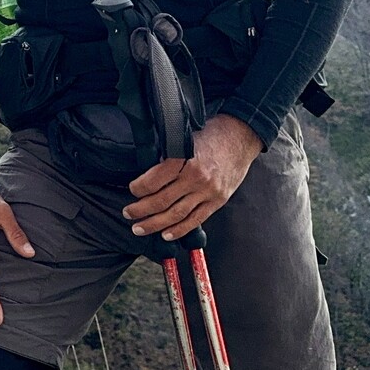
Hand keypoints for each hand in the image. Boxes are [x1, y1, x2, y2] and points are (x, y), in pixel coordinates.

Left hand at [123, 115, 261, 241]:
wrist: (240, 137)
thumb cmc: (210, 134)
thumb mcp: (185, 138)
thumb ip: (167, 156)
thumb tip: (146, 173)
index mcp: (184, 158)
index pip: (154, 180)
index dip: (138, 189)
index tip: (132, 190)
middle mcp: (196, 177)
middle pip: (162, 200)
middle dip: (141, 210)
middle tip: (128, 214)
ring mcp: (208, 191)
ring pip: (176, 214)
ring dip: (155, 224)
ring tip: (140, 228)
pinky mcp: (217, 201)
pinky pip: (195, 219)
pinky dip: (179, 230)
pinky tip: (166, 234)